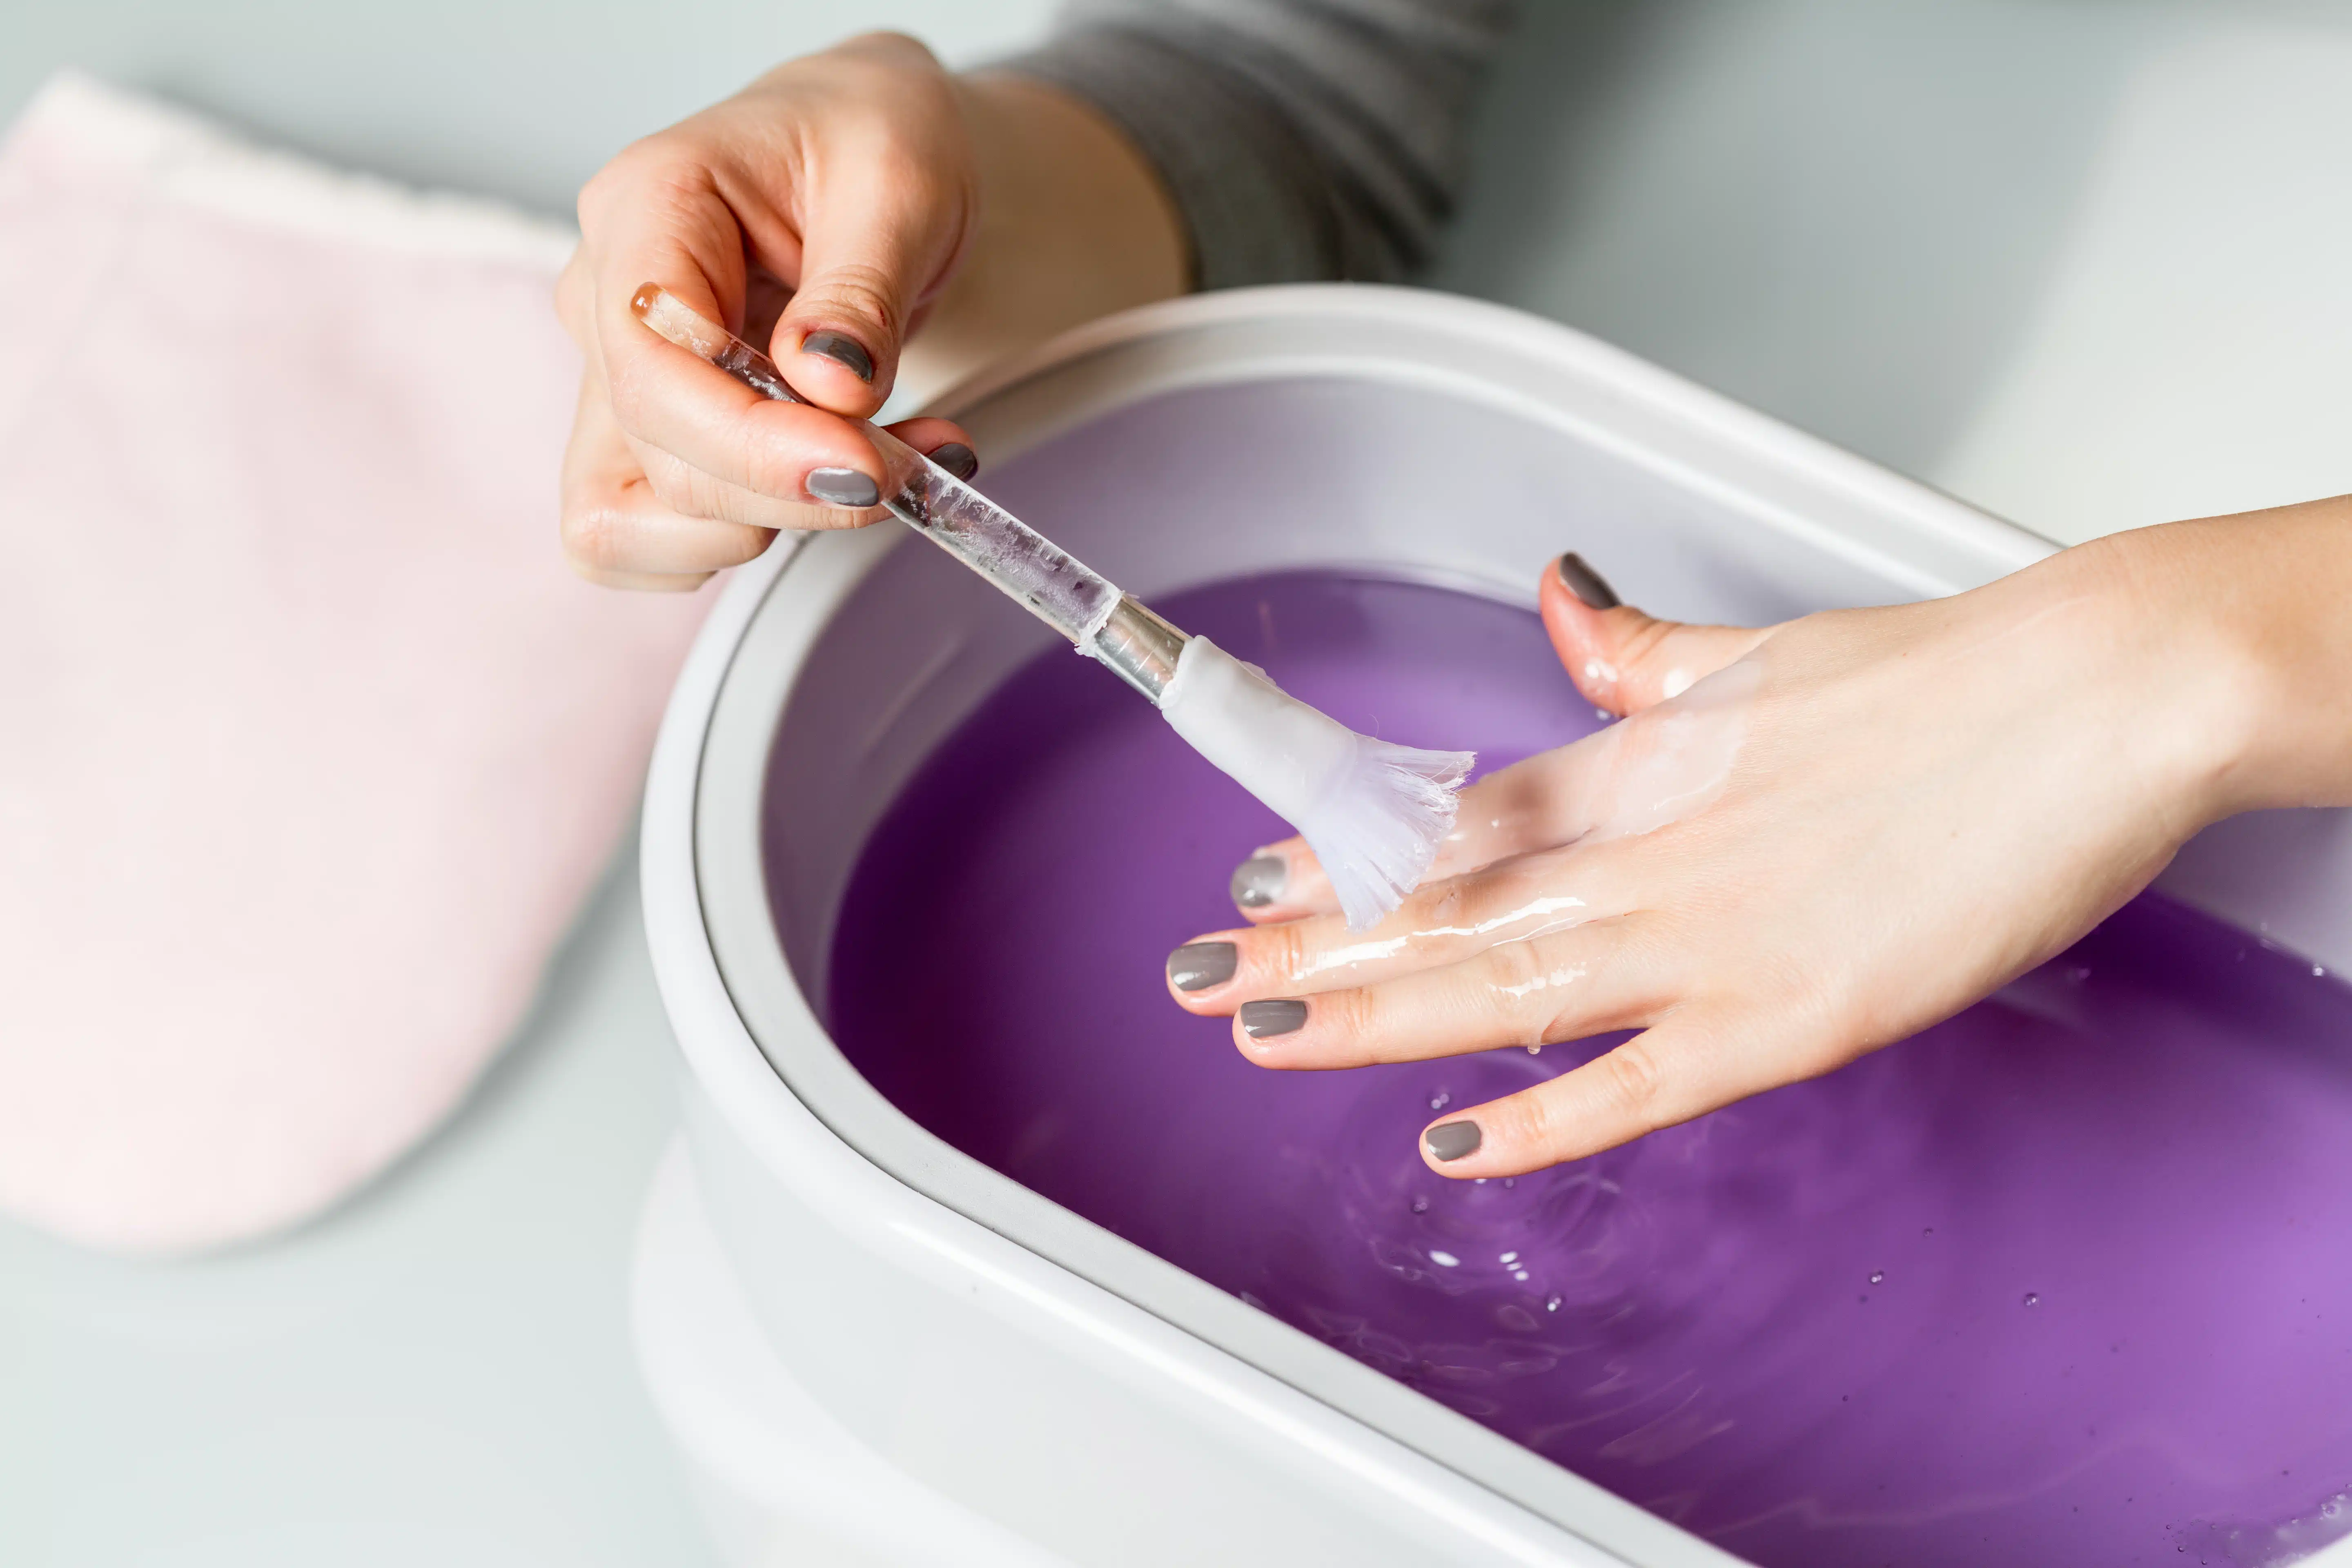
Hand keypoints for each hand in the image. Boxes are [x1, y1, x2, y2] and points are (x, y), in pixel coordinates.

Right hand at [556, 33, 1185, 588]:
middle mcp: (605, 296)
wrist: (863, 148)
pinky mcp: (652, 431)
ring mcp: (616, 373)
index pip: (652, 369)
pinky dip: (760, 531)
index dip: (752, 445)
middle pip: (657, 456)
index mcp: (644, 207)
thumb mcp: (899, 183)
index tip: (863, 468)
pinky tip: (845, 479)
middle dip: (792, 490)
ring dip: (771, 523)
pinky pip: (655, 536)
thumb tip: (829, 387)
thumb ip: (861, 291)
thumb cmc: (871, 140)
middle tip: (914, 464)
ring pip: (634, 517)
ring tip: (892, 467)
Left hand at [1168, 502, 2351, 1177]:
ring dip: (1371, 1015)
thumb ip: (1642, 657)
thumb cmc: (1939, 675)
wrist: (2089, 699)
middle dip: (1313, 943)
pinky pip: (1636, 1083)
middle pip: (1445, 909)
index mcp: (1639, 765)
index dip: (1348, 857)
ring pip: (1501, 988)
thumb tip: (1561, 603)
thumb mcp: (1761, 655)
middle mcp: (1648, 854)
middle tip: (1199, 973)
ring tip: (1260, 1032)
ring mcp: (1709, 940)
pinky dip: (1542, 1117)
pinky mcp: (1789, 1019)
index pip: (1455, 821)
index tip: (1260, 878)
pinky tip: (1450, 1142)